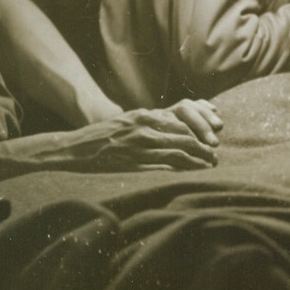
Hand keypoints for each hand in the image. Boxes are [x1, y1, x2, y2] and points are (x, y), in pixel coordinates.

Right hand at [38, 98, 223, 171]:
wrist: (74, 148)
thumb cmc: (103, 135)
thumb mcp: (128, 120)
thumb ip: (149, 121)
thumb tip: (173, 124)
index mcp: (143, 116)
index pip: (181, 121)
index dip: (199, 131)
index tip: (210, 139)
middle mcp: (144, 129)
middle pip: (183, 137)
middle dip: (203, 147)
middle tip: (215, 155)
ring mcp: (139, 147)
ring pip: (177, 152)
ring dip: (197, 160)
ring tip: (210, 165)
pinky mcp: (133, 164)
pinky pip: (163, 167)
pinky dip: (181, 170)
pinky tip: (191, 174)